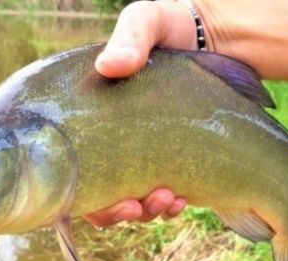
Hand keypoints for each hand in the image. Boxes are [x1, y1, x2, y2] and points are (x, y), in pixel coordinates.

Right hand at [86, 1, 196, 225]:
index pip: (70, 164)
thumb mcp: (148, 22)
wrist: (217, 38)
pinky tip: (181, 198)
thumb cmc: (171, 27)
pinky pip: (161, 199)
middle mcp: (110, 141)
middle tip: (136, 208)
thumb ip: (131, 38)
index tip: (100, 198)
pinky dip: (168, 205)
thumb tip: (109, 66)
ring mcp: (140, 154)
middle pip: (98, 197)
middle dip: (116, 211)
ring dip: (146, 211)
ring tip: (167, 198)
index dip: (79, 194)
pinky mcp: (169, 161)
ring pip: (131, 204)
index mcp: (91, 116)